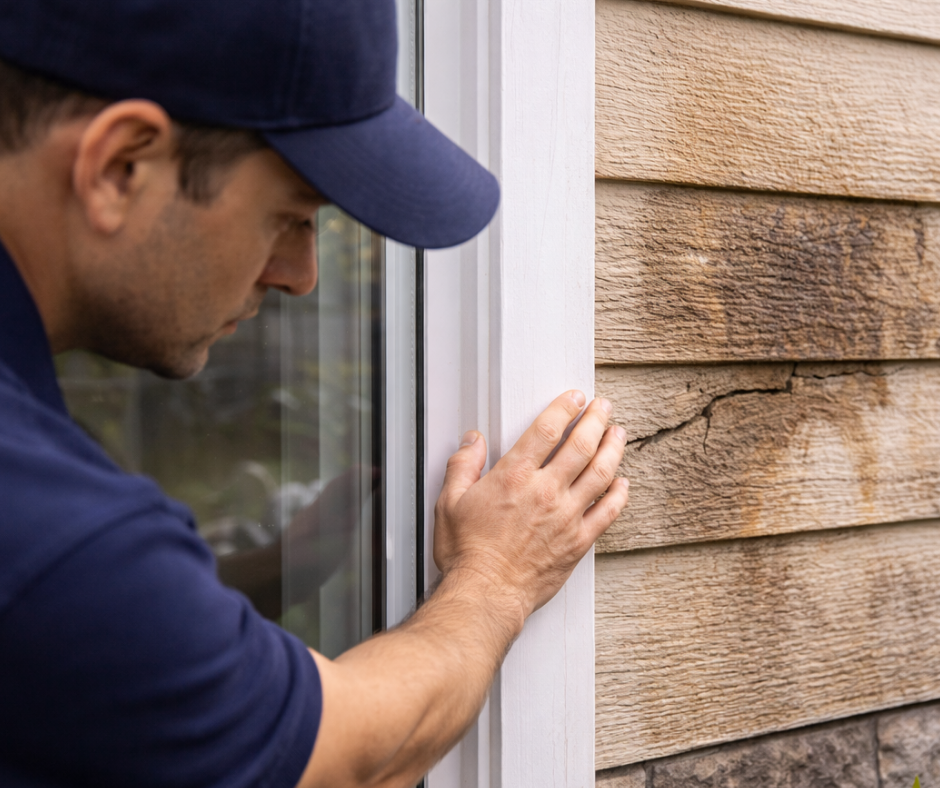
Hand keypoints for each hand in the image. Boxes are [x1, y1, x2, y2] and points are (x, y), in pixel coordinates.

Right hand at [432, 390, 628, 623]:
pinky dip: (619, 494)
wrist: (487, 594)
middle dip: (596, 420)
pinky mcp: (578, 541)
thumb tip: (472, 442)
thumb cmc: (468, 554)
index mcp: (514, 477)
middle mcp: (545, 492)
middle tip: (603, 408)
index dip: (564, 408)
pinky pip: (608, 512)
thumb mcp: (449, 503)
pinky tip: (622, 484)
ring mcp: (566, 516)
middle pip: (581, 445)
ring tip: (618, 434)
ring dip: (613, 448)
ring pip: (600, 473)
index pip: (547, 430)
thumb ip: (462, 466)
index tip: (574, 399)